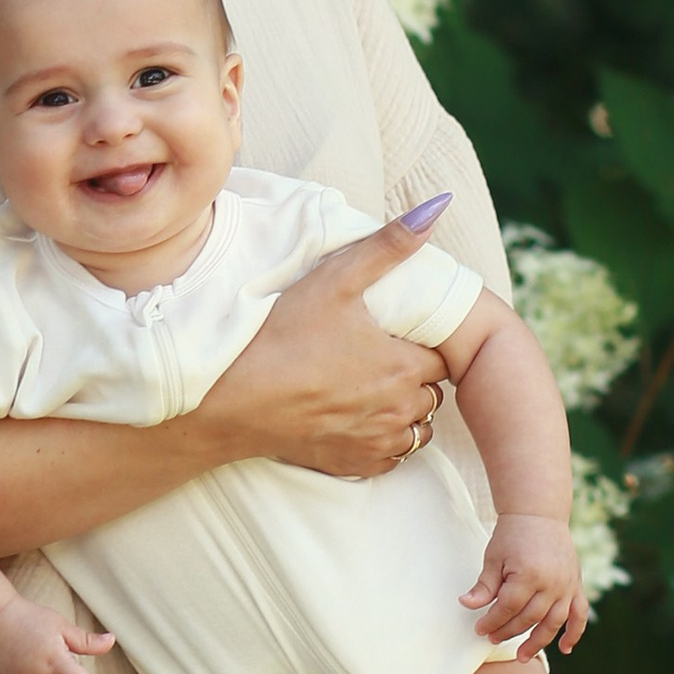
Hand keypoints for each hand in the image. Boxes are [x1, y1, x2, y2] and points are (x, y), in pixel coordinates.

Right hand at [197, 214, 449, 482]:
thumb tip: (436, 208)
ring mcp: (378, 441)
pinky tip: (353, 415)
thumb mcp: (334, 280)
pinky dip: (382, 437)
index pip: (444, 356)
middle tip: (377, 355)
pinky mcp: (355, 465)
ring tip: (367, 385)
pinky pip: (390, 455)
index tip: (398, 334)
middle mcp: (399, 409)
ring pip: (416, 426)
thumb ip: (388, 246)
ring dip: (403, 408)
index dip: (423, 342)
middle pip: (432, 391)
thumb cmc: (280, 336)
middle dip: (414, 374)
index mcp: (403, 365)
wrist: (230, 401)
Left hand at [465, 512, 587, 659]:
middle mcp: (551, 584)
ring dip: (538, 642)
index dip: (492, 621)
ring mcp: (566, 586)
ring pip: (553, 622)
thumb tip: (466, 605)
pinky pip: (579, 614)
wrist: (539, 514)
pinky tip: (565, 649)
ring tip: (523, 656)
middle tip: (493, 639)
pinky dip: (574, 633)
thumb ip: (484, 586)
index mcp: (528, 576)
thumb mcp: (493, 558)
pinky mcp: (576, 585)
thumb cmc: (512, 535)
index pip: (508, 608)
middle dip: (509, 632)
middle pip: (529, 618)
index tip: (480, 630)